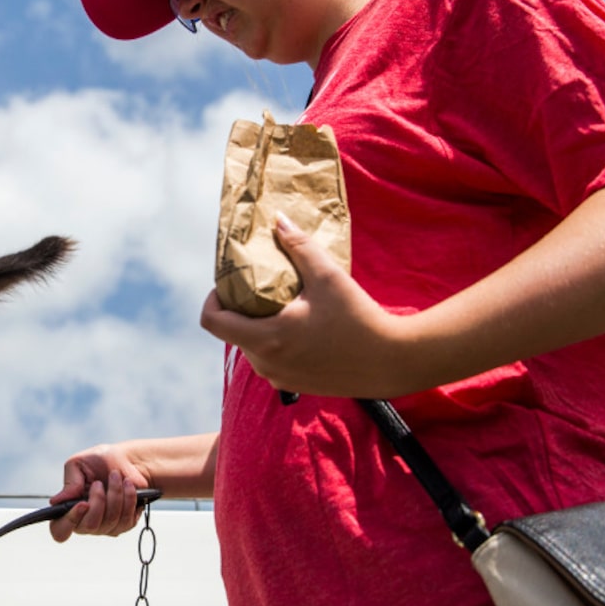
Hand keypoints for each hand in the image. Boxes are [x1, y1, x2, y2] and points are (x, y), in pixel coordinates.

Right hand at [49, 447, 148, 542]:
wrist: (127, 461)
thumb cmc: (100, 462)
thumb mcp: (79, 464)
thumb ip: (69, 483)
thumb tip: (57, 501)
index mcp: (68, 509)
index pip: (60, 531)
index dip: (69, 522)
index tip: (83, 504)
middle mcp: (85, 522)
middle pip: (89, 525)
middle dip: (99, 500)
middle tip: (99, 482)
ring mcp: (105, 526)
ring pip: (110, 521)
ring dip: (115, 494)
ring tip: (116, 476)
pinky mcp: (124, 524)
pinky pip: (127, 520)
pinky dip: (128, 498)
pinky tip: (127, 485)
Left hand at [200, 213, 412, 397]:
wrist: (391, 361)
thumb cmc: (359, 319)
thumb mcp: (327, 276)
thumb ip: (298, 246)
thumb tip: (277, 220)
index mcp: (266, 338)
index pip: (212, 322)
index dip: (213, 299)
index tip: (229, 283)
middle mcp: (266, 364)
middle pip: (231, 333)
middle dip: (239, 309)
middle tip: (260, 287)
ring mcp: (279, 378)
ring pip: (250, 347)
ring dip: (256, 326)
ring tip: (282, 305)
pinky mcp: (293, 385)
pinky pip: (270, 360)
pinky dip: (274, 342)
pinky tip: (298, 326)